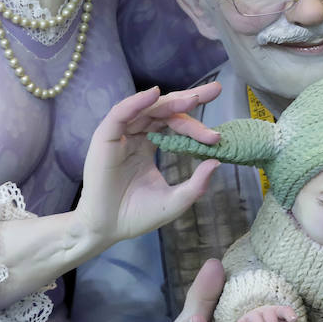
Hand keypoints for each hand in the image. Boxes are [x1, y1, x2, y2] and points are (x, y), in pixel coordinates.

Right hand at [76, 83, 223, 248]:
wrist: (108, 230)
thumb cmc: (137, 216)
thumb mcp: (174, 201)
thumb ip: (195, 185)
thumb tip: (217, 162)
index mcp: (149, 146)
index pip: (174, 125)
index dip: (196, 125)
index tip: (218, 136)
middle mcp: (135, 136)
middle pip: (164, 110)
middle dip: (189, 99)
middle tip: (215, 91)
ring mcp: (121, 135)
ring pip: (148, 109)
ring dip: (172, 102)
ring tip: (195, 100)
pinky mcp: (105, 138)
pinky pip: (120, 114)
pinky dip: (136, 102)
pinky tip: (154, 95)